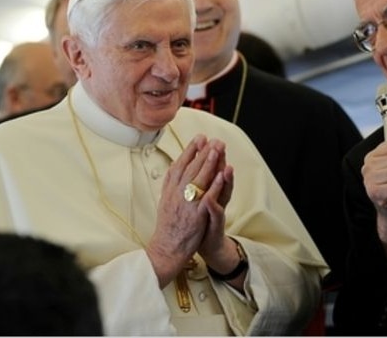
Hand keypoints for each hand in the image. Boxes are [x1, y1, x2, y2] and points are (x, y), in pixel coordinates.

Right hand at [146, 134, 227, 286]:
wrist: (166, 249)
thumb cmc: (167, 227)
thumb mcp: (164, 201)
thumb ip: (170, 184)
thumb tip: (173, 167)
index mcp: (169, 190)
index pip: (179, 165)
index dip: (190, 151)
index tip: (199, 138)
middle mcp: (176, 194)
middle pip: (190, 168)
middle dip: (202, 152)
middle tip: (212, 138)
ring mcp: (186, 204)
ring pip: (198, 178)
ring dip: (208, 162)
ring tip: (217, 148)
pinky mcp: (195, 215)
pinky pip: (206, 197)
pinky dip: (214, 184)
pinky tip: (222, 174)